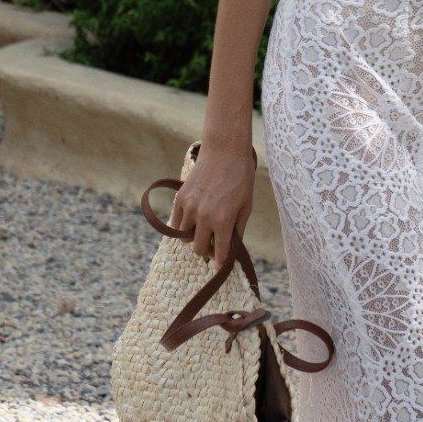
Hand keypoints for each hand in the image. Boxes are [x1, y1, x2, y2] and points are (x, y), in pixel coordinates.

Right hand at [169, 140, 257, 263]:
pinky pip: (176, 223)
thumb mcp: (246, 206)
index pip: (220, 253)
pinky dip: (183, 226)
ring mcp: (190, 207)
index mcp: (223, 220)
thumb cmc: (240, 178)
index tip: (219, 270)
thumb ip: (237, 229)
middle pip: (199, 249)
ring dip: (194, 238)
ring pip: (185, 238)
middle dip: (207, 251)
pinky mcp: (180, 198)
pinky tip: (193, 220)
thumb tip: (232, 248)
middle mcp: (204, 217)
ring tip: (204, 231)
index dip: (220, 264)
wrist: (224, 151)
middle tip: (214, 245)